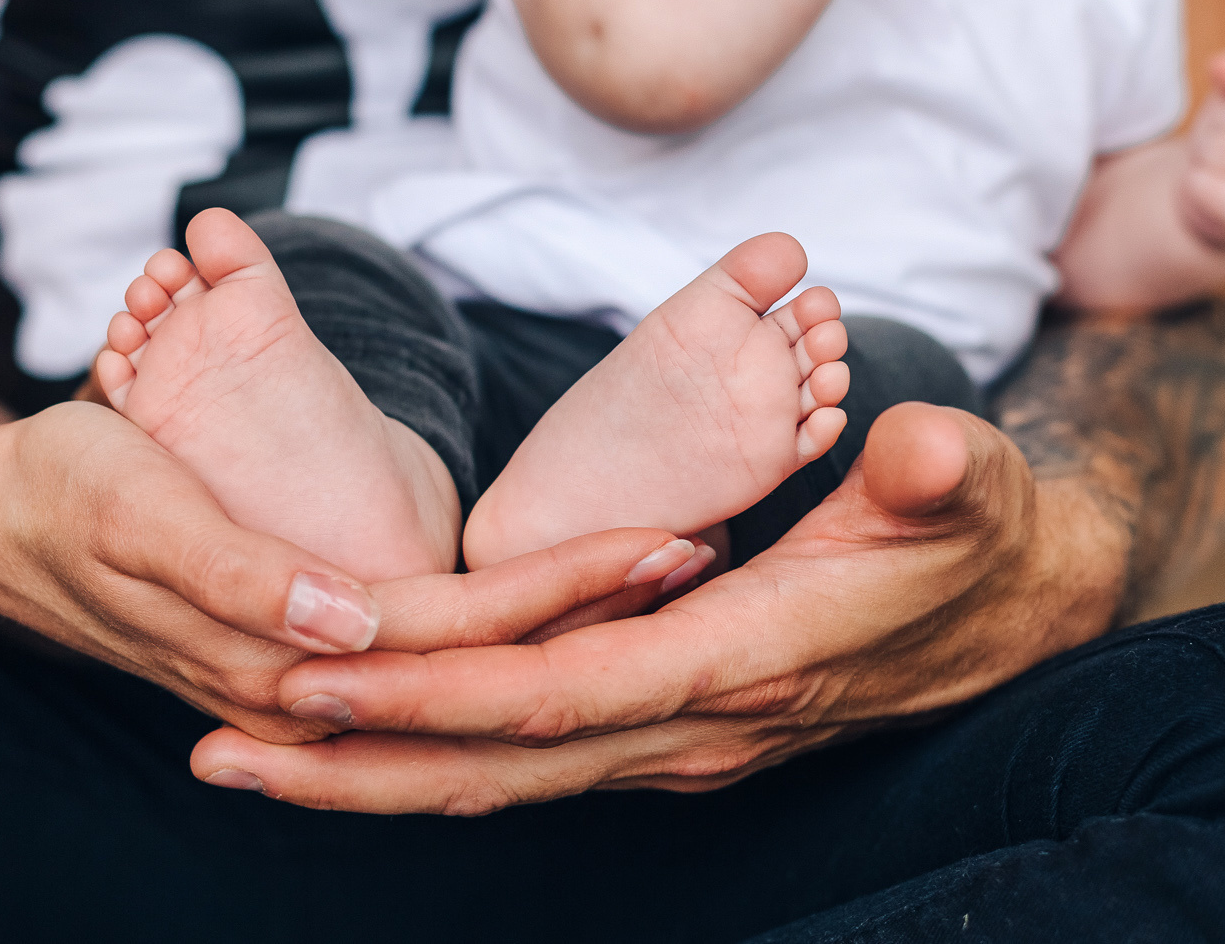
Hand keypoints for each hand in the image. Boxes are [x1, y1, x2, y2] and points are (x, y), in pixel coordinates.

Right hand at [0, 403, 691, 743]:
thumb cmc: (70, 500)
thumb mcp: (142, 517)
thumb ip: (241, 577)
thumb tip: (344, 620)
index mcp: (291, 655)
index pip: (464, 636)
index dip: (568, 590)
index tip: (669, 540)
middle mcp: (315, 685)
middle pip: (487, 660)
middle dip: (596, 611)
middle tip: (705, 546)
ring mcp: (310, 676)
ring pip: (464, 665)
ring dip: (559, 624)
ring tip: (658, 571)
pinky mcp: (301, 651)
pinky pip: (424, 656)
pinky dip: (496, 635)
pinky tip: (549, 611)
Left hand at [186, 405, 1123, 812]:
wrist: (1012, 609)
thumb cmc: (976, 540)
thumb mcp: (971, 491)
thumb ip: (940, 473)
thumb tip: (922, 451)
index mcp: (740, 665)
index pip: (562, 697)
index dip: (436, 698)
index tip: (314, 687)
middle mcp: (693, 726)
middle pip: (500, 765)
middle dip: (355, 770)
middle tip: (213, 756)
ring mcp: (677, 735)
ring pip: (503, 773)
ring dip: (374, 773)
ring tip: (241, 756)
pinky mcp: (665, 720)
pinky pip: (530, 753)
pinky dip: (434, 752)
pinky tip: (358, 734)